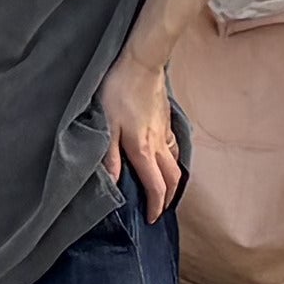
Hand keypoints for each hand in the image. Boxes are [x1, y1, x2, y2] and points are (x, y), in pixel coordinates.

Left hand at [98, 30, 187, 218]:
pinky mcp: (167, 120)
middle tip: (158, 210)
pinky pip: (174, 146)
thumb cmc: (119, 92)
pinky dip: (172, 159)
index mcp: (143, 150)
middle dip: (167, 200)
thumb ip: (110, 157)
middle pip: (172, 180)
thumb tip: (114, 185)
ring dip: (172, 181)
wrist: (141, 63)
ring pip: (176, 163)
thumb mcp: (107, 125)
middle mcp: (159, 145)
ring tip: (163, 189)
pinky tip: (164, 157)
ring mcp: (165, 131)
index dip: (155, 207)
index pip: (156, 188)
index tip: (151, 219)